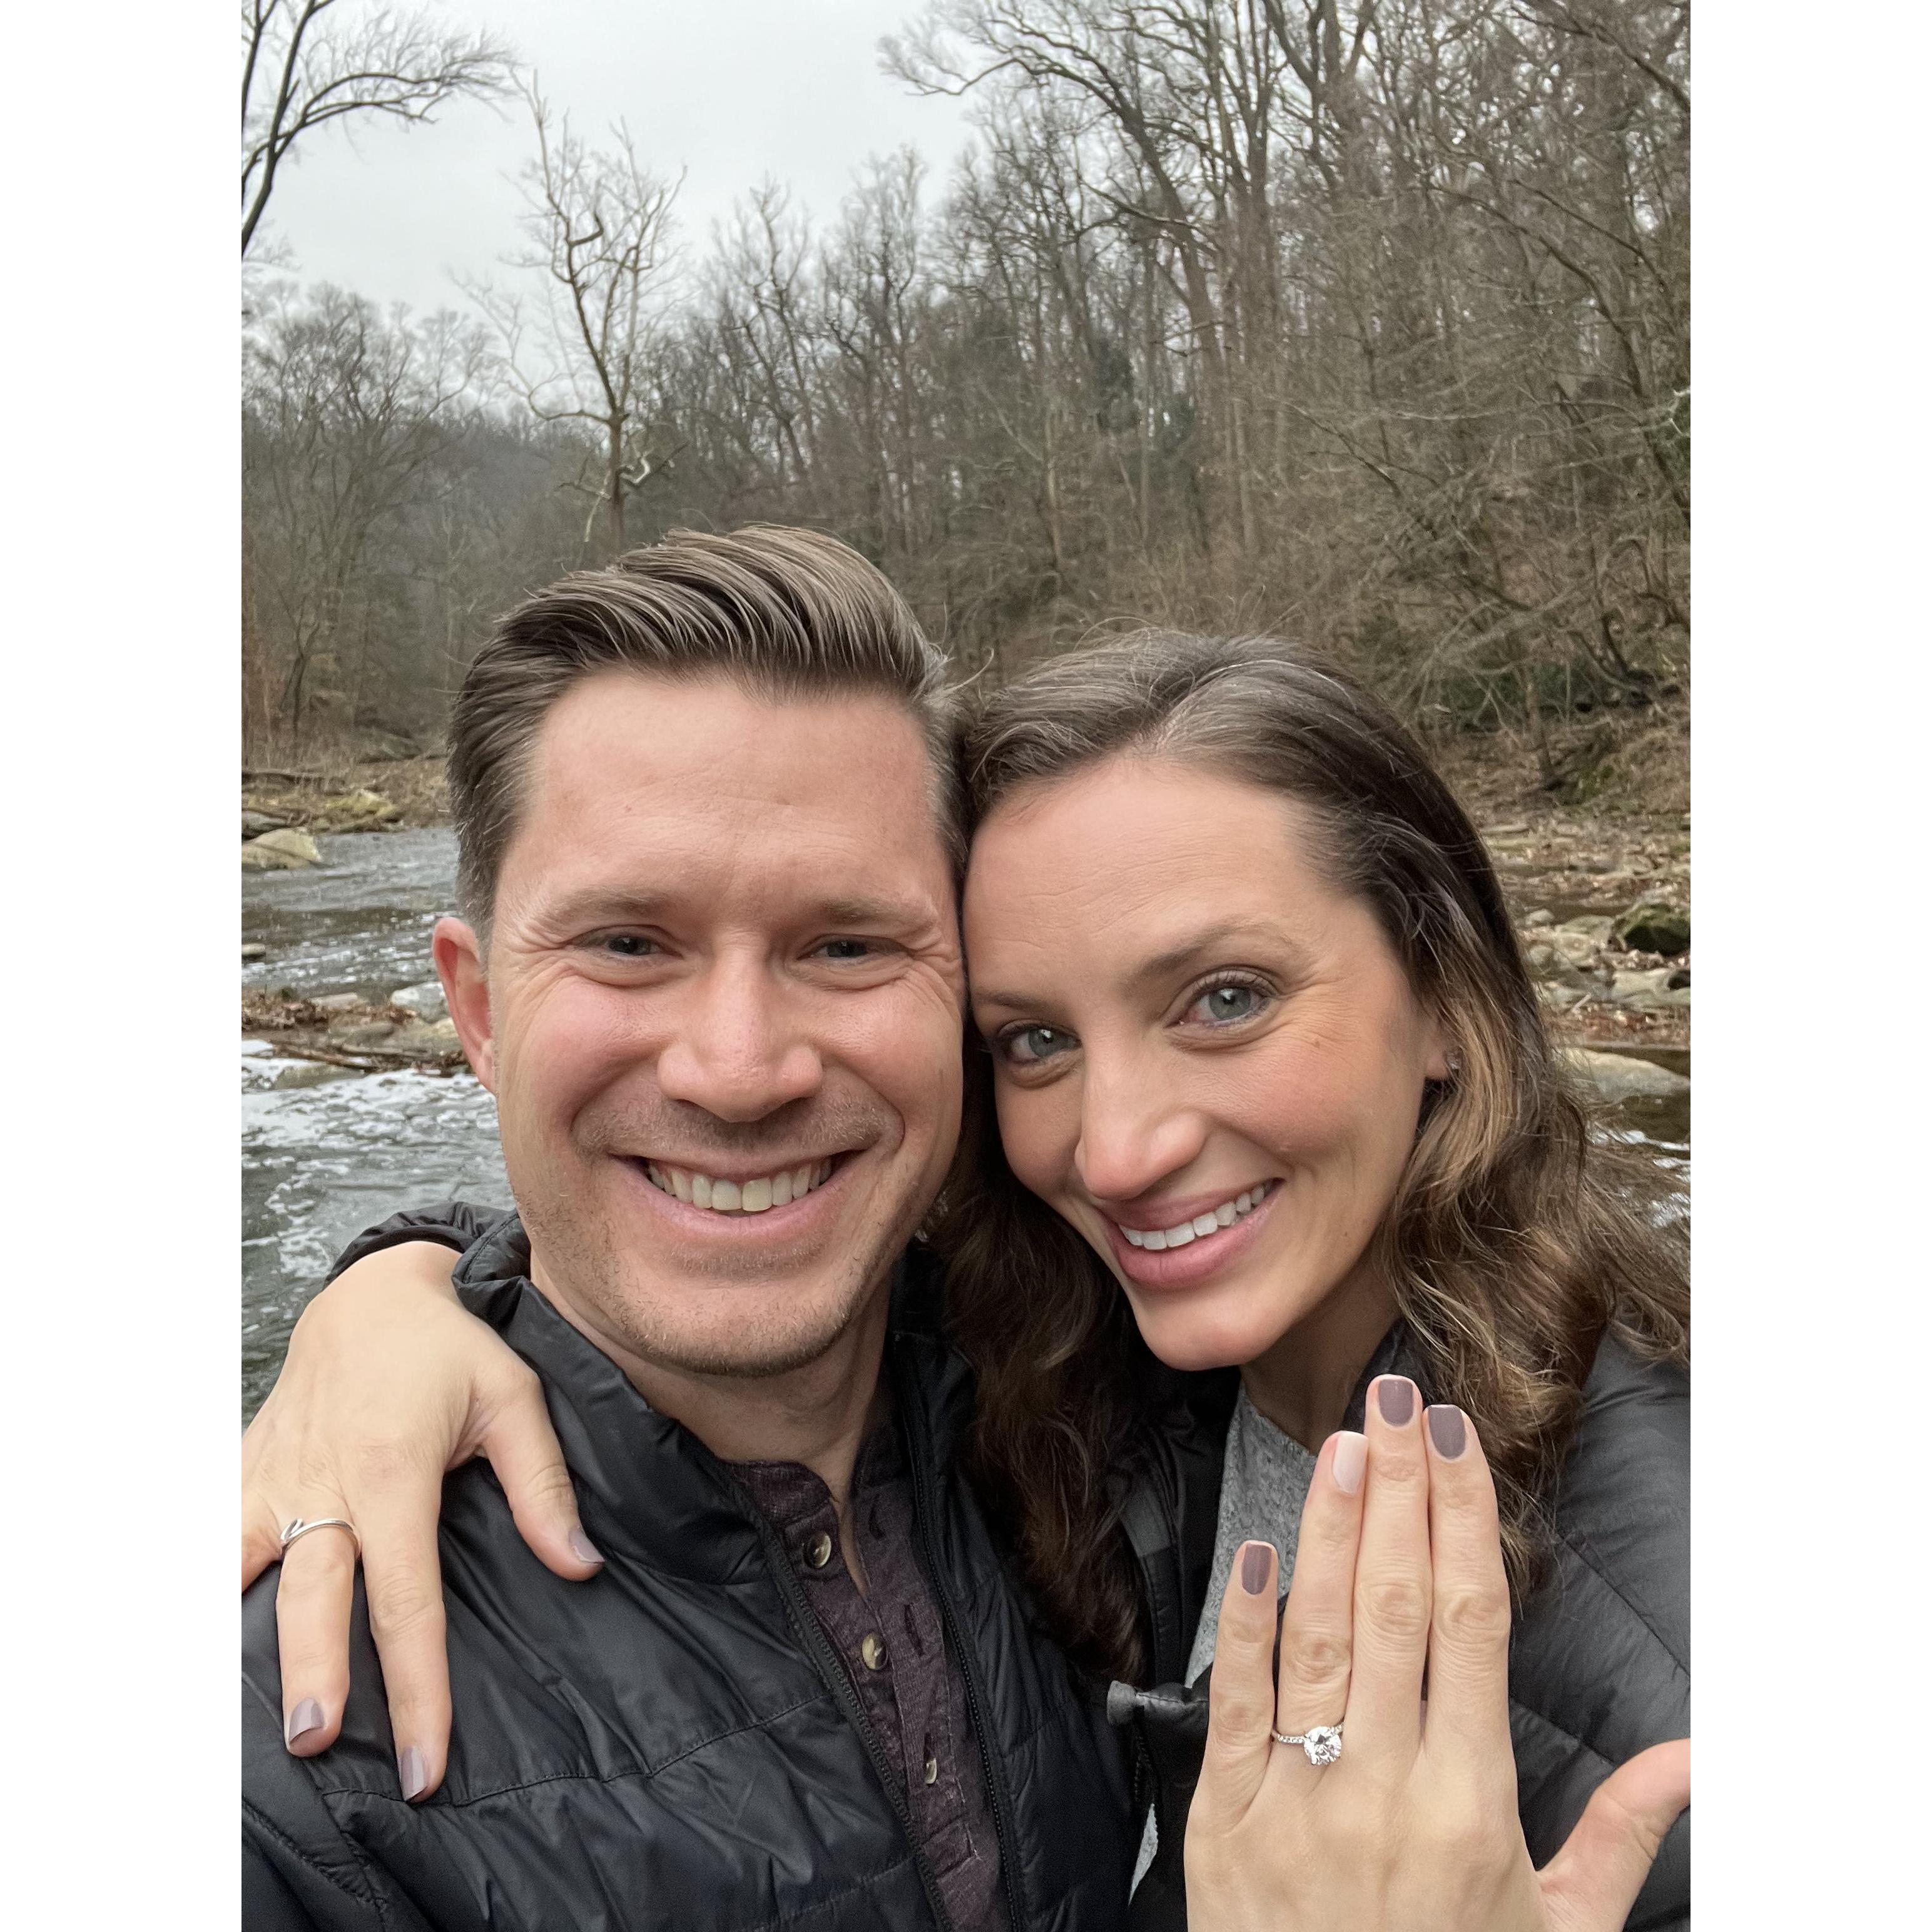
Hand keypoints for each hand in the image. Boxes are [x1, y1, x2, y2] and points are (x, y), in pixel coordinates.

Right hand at [242, 1241, 589, 1798]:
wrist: (371, 1292)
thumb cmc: (449, 1348)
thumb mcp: (514, 1397)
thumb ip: (543, 1485)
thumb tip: (579, 1565)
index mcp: (393, 1470)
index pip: (406, 1598)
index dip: (418, 1685)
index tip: (423, 1760)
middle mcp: (322, 1482)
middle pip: (312, 1598)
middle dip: (314, 1676)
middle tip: (318, 1745)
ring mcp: (273, 1479)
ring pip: (243, 1573)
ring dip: (239, 1646)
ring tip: (247, 1717)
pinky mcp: (244, 1473)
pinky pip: (213, 1541)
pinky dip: (202, 1589)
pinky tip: (202, 1648)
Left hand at [1185, 1378, 1688, 1930]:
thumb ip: (1618, 1840)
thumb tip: (1693, 1757)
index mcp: (1470, 1805)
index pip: (1472, 1625)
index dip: (1466, 1521)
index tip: (1458, 1444)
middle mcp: (1383, 1786)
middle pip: (1397, 1604)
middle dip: (1401, 1492)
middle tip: (1397, 1398)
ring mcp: (1296, 1798)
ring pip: (1317, 1632)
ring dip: (1332, 1529)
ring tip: (1345, 1444)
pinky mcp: (1224, 1818)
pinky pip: (1234, 1698)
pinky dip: (1247, 1618)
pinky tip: (1262, 1548)